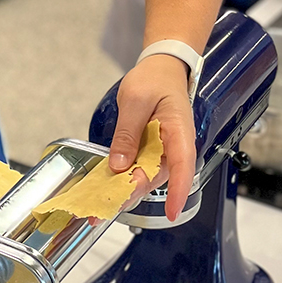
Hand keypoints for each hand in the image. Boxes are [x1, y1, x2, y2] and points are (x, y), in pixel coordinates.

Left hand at [111, 55, 194, 221]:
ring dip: (123, 192)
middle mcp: (174, 148)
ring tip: (98, 206)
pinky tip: (102, 188)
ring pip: (145, 179)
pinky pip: (137, 170)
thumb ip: (127, 133)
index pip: (183, 166)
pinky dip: (121, 181)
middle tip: (103, 209)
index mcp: (179, 132)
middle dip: (131, 196)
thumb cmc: (155, 80)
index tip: (172, 212)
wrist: (161, 70)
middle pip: (156, 179)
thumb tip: (119, 164)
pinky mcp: (150, 153)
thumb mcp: (135, 100)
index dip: (178, 191)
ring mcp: (162, 152)